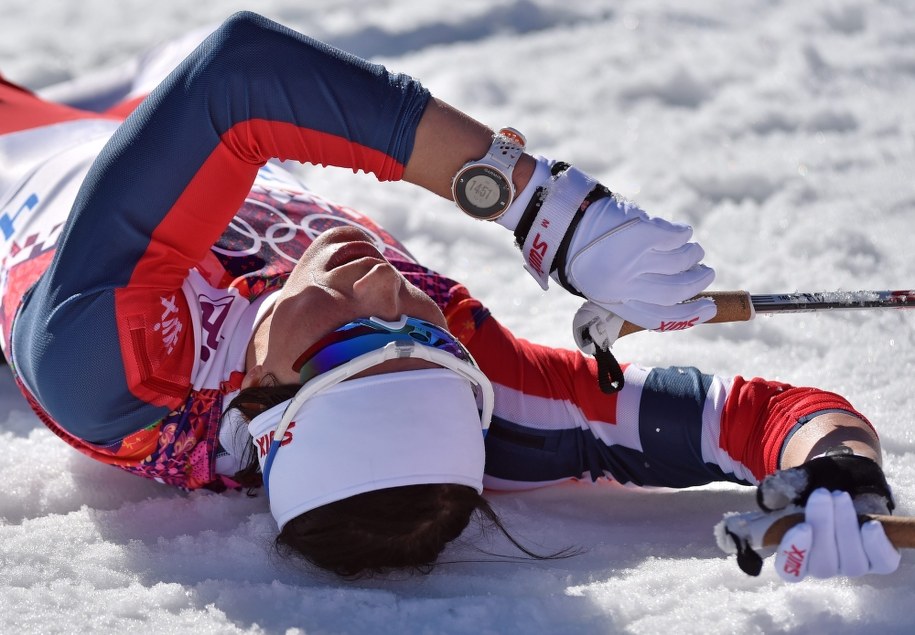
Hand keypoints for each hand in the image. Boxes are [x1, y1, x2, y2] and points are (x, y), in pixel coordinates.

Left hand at [506, 157, 714, 329]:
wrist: (558, 218)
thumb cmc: (575, 250)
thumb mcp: (593, 281)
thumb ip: (626, 290)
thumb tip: (671, 295)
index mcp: (613, 299)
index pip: (660, 317)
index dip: (689, 315)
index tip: (709, 307)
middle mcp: (626, 283)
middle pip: (677, 291)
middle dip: (698, 283)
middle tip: (706, 272)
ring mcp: (634, 258)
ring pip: (680, 262)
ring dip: (692, 256)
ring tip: (693, 250)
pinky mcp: (641, 232)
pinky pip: (674, 236)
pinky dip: (682, 234)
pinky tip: (681, 232)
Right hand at [759, 453, 898, 581]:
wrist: (844, 478)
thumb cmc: (809, 485)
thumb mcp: (787, 487)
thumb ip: (773, 498)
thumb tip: (753, 510)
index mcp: (795, 554)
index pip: (790, 570)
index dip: (795, 553)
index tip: (802, 526)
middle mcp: (823, 565)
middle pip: (823, 565)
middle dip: (824, 527)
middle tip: (822, 494)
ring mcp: (851, 564)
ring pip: (852, 563)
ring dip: (846, 528)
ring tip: (840, 497)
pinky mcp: (878, 559)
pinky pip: (881, 563)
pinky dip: (876, 546)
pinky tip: (871, 526)